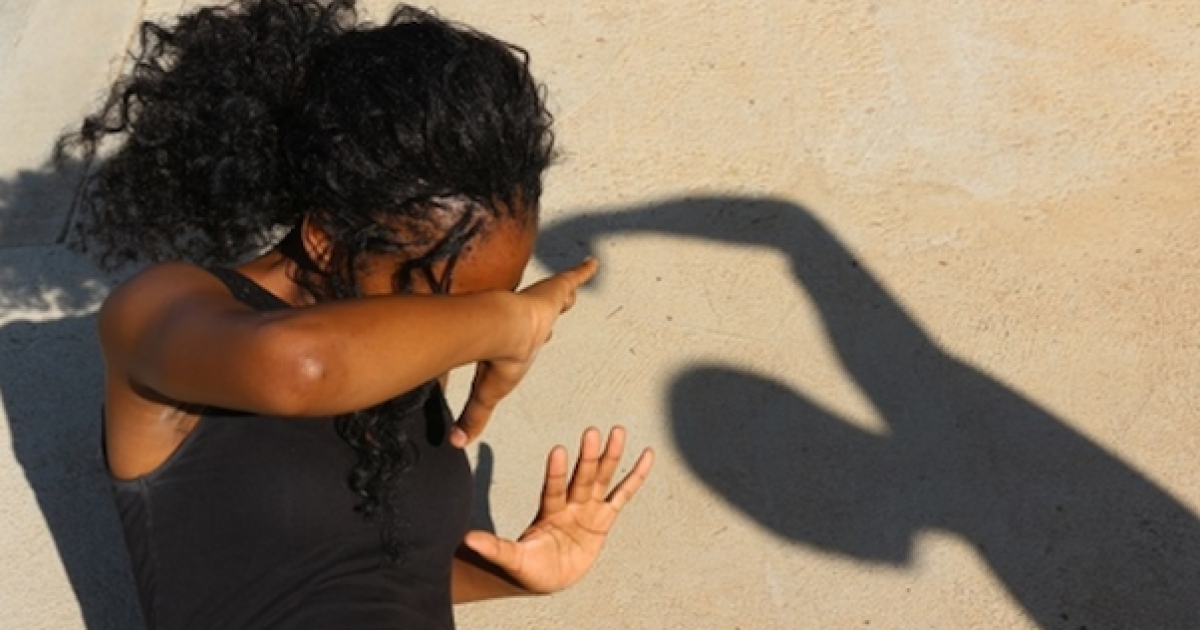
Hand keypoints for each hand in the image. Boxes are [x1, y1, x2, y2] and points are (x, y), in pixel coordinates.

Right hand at [451, 258, 597, 446]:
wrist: (504, 333)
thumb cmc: (499, 362)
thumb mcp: (489, 394)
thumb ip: (474, 417)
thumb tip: (454, 443)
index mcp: (519, 341)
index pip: (527, 338)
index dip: (532, 337)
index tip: (533, 338)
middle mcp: (531, 321)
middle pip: (545, 316)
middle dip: (551, 312)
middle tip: (555, 309)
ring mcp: (544, 304)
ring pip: (559, 296)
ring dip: (567, 291)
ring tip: (575, 284)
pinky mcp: (555, 291)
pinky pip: (573, 277)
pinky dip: (584, 271)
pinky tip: (593, 262)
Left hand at [462, 426, 654, 593]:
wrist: (546, 575)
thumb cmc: (528, 567)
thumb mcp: (512, 560)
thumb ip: (494, 548)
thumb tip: (466, 539)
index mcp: (548, 512)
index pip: (553, 489)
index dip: (555, 472)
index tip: (558, 450)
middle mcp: (570, 505)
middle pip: (581, 478)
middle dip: (588, 457)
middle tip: (592, 431)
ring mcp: (588, 509)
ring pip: (602, 479)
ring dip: (610, 457)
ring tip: (617, 431)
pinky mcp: (604, 520)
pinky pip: (623, 495)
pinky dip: (635, 476)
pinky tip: (646, 455)